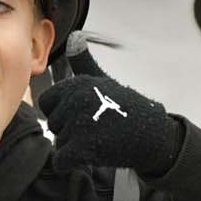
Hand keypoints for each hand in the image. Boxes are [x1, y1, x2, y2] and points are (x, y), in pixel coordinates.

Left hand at [37, 69, 178, 173]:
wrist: (153, 135)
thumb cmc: (125, 108)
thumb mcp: (103, 80)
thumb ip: (83, 62)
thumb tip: (75, 37)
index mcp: (77, 83)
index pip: (47, 103)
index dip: (63, 112)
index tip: (85, 113)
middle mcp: (76, 99)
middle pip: (53, 125)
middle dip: (70, 131)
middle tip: (96, 128)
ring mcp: (79, 122)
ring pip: (58, 143)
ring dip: (74, 147)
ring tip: (99, 139)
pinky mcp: (83, 147)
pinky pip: (60, 161)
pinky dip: (71, 164)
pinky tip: (90, 155)